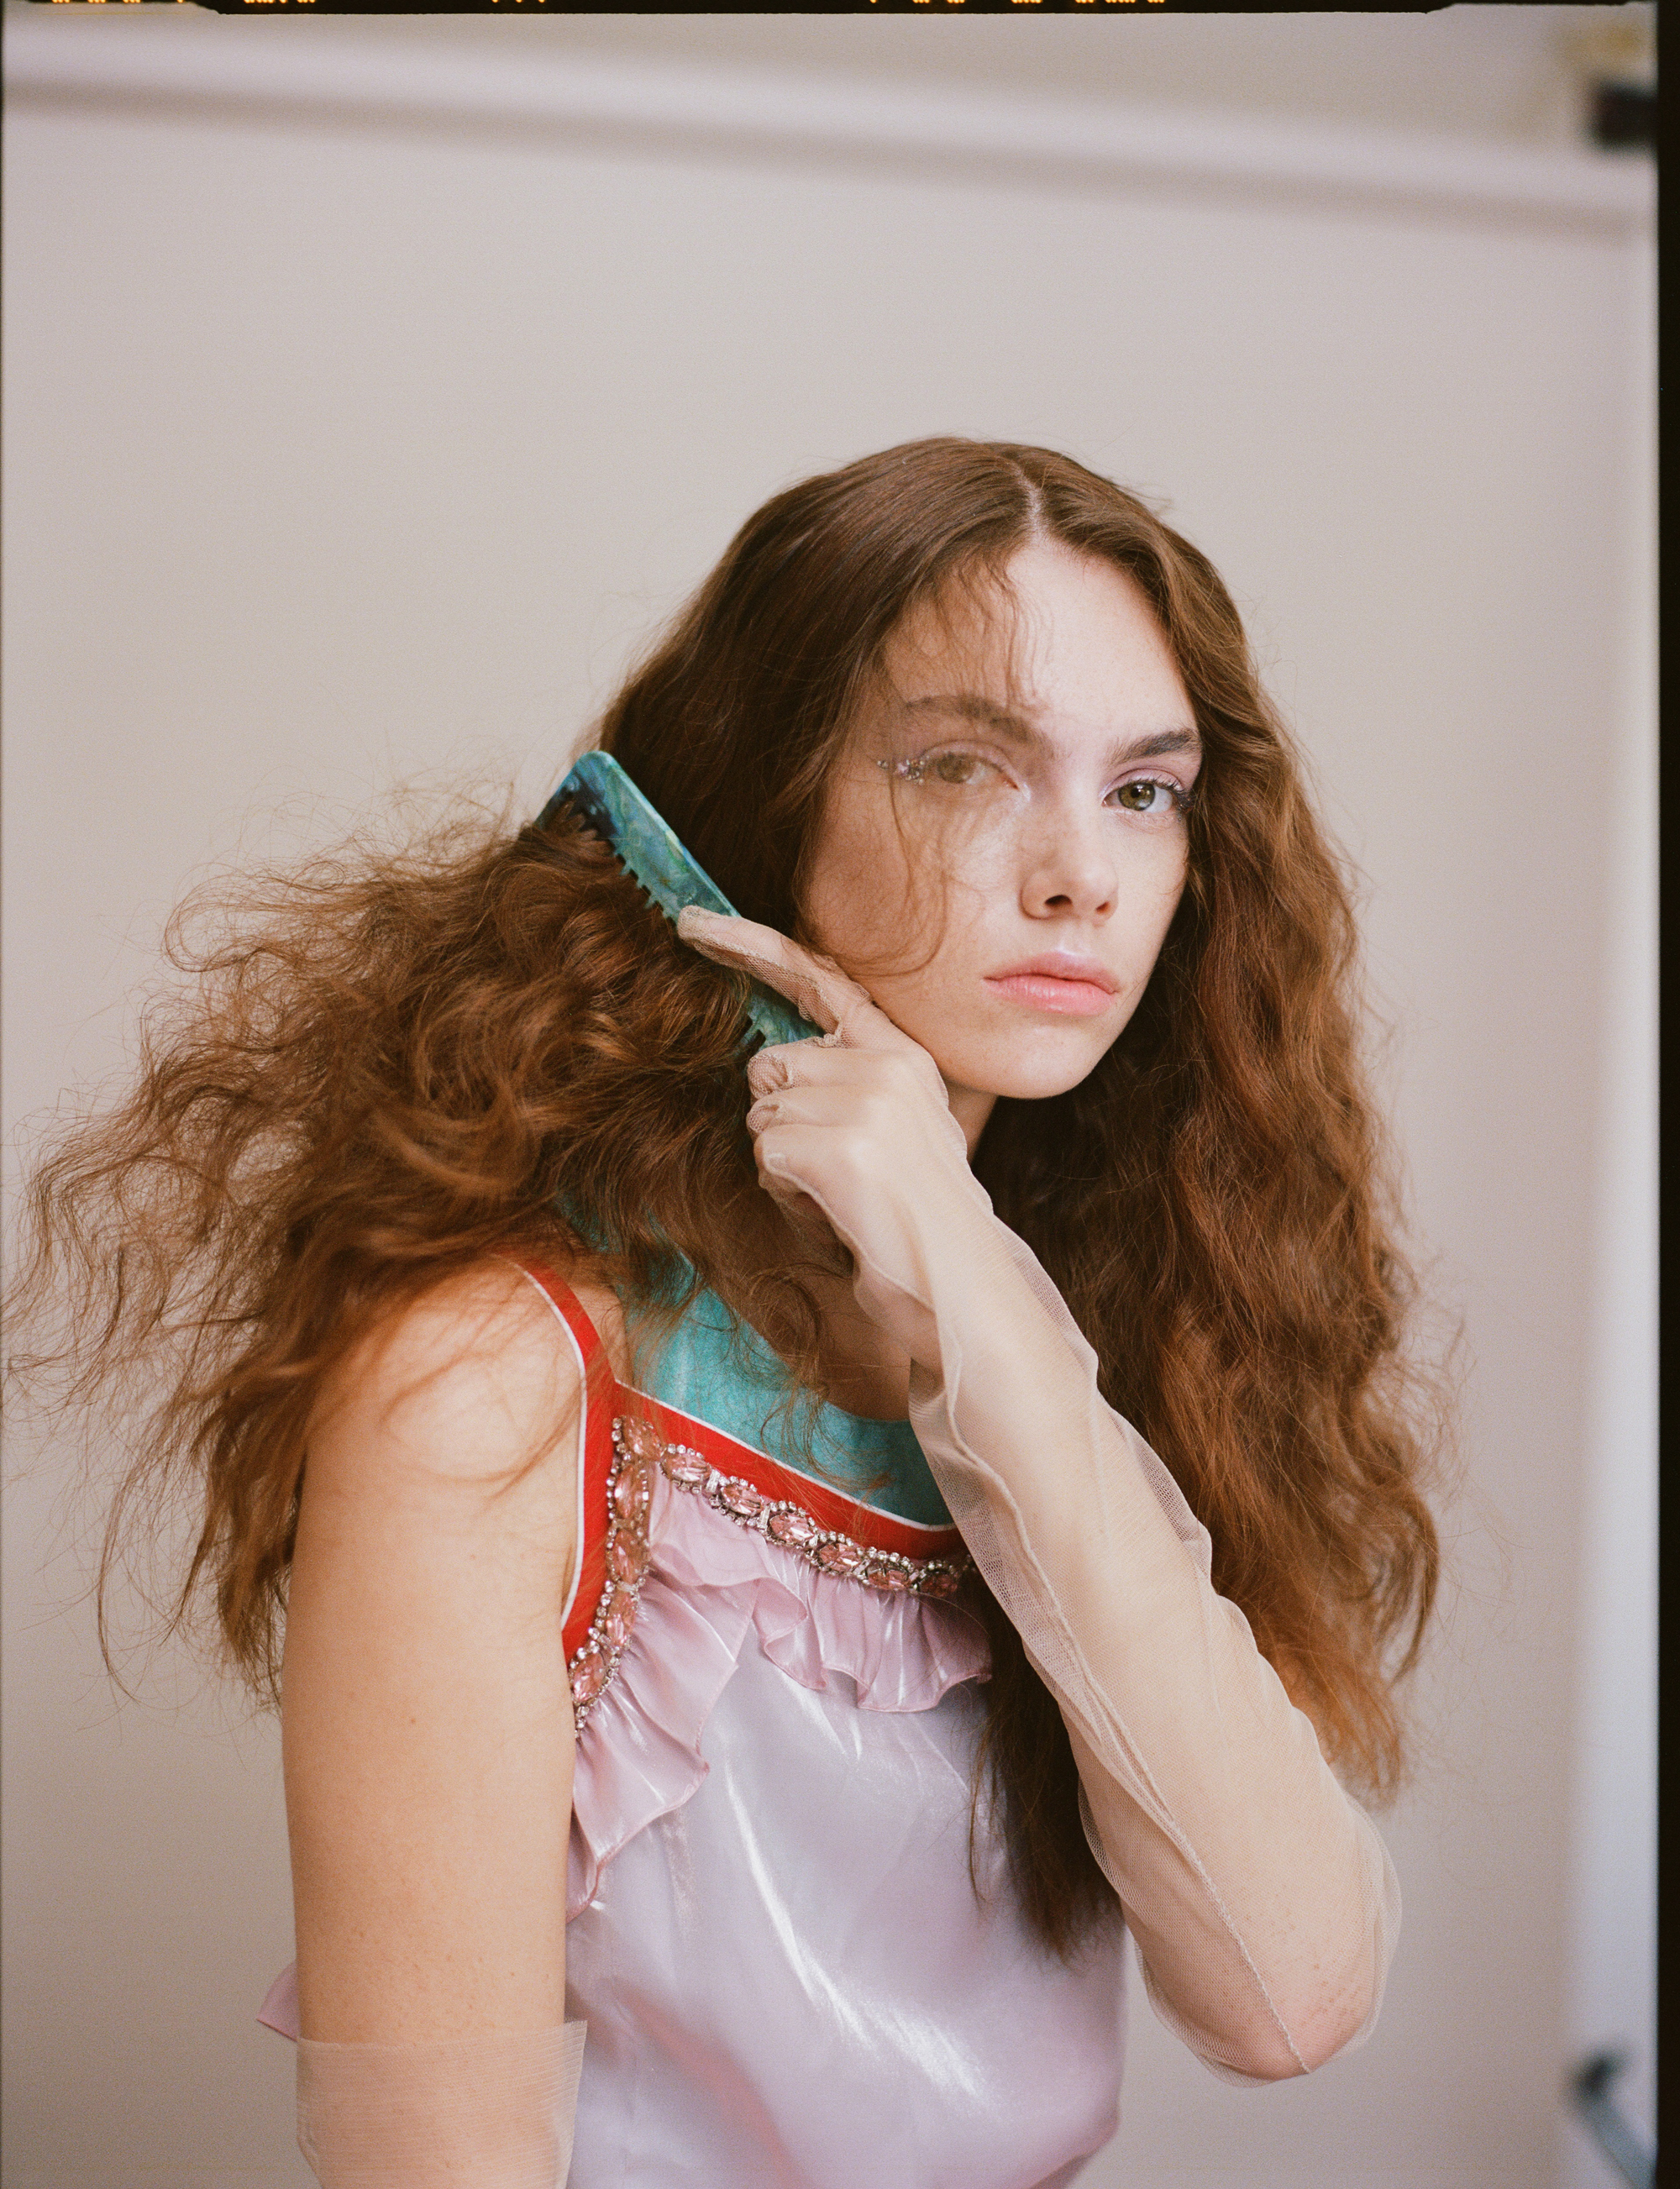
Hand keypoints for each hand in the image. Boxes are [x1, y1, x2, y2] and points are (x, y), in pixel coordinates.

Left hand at [675, 908, 986, 1348]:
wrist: (958, 1284)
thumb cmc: (914, 1218)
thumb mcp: (897, 1131)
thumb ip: (848, 1083)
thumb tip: (772, 1068)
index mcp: (903, 1055)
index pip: (821, 979)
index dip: (751, 947)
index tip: (693, 923)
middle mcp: (888, 1065)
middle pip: (769, 1066)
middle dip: (779, 1124)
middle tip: (834, 1172)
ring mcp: (868, 1103)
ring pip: (761, 1115)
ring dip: (783, 1165)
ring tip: (840, 1195)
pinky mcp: (842, 1148)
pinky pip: (765, 1155)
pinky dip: (785, 1192)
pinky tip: (834, 1209)